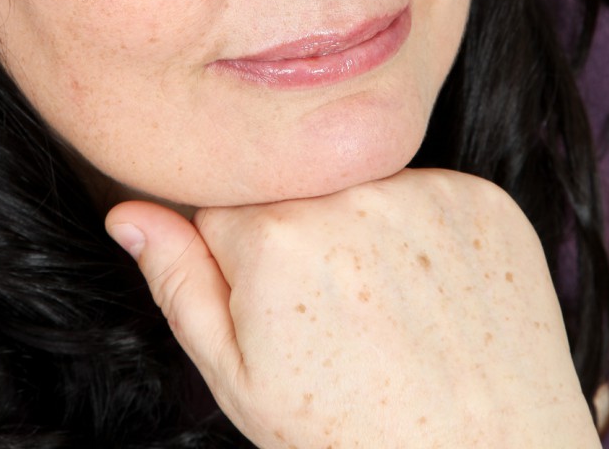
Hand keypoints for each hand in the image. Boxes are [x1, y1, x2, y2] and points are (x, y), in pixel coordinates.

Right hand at [106, 169, 599, 447]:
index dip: (244, 258)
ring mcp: (424, 190)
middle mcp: (350, 190)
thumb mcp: (239, 378)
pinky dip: (425, 231)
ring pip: (359, 184)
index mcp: (274, 233)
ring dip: (365, 227)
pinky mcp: (481, 198)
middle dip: (300, 235)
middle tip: (337, 311)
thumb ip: (178, 281)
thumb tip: (127, 212)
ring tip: (389, 305)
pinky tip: (434, 292)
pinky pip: (426, 193)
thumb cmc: (351, 431)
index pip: (225, 204)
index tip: (280, 302)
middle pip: (294, 188)